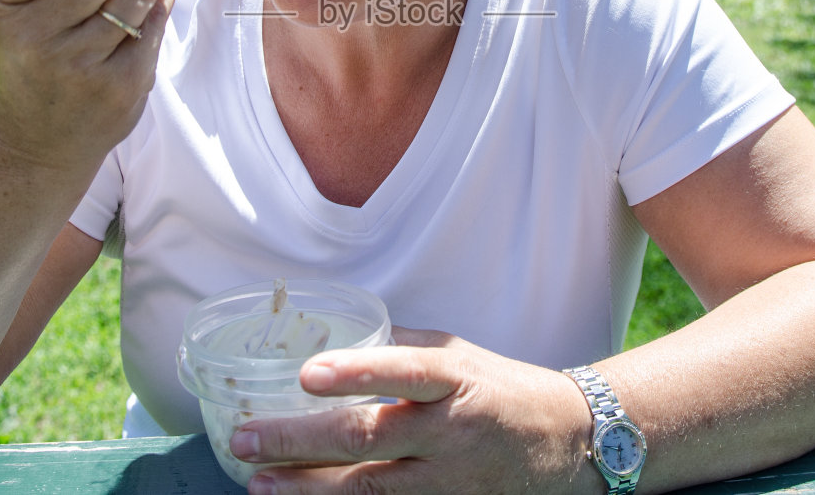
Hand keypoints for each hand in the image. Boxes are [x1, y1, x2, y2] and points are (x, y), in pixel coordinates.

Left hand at [230, 328, 600, 494]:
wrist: (570, 446)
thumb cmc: (503, 390)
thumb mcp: (461, 353)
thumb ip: (403, 346)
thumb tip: (339, 335)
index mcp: (455, 380)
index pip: (403, 372)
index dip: (355, 374)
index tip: (306, 375)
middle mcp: (451, 432)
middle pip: (367, 440)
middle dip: (298, 443)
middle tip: (245, 438)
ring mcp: (449, 481)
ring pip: (368, 490)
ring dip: (306, 490)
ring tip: (258, 484)